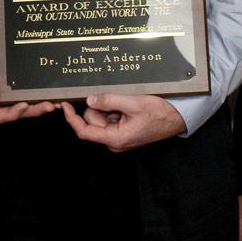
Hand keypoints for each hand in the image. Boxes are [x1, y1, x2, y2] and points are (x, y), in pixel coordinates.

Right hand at [0, 29, 56, 123]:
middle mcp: (0, 95)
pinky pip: (30, 93)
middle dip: (33, 111)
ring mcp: (11, 90)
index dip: (11, 114)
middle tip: (48, 105)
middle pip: (16, 112)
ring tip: (54, 102)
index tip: (23, 105)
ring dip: (40, 106)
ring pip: (26, 105)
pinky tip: (52, 92)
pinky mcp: (20, 83)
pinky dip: (41, 95)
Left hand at [59, 94, 186, 151]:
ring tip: (126, 103)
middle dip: (99, 107)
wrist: (177, 117)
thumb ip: (109, 101)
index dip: (71, 118)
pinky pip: (110, 118)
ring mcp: (118, 137)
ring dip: (108, 107)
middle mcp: (115, 141)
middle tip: (117, 99)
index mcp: (115, 139)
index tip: (64, 104)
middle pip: (92, 121)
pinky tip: (127, 105)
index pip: (84, 131)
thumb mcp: (133, 102)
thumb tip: (90, 100)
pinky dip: (114, 109)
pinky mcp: (123, 131)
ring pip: (101, 118)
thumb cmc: (160, 112)